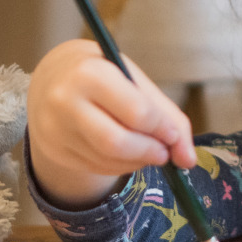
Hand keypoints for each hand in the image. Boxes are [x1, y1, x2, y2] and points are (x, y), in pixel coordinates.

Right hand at [26, 38, 196, 209]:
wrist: (54, 78)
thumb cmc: (104, 75)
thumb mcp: (135, 81)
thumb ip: (168, 116)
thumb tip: (188, 161)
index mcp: (91, 74)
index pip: (136, 112)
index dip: (162, 129)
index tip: (173, 134)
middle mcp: (66, 101)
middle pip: (117, 143)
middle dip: (150, 152)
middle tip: (164, 152)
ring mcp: (55, 128)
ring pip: (107, 160)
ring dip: (137, 162)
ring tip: (147, 150)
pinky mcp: (54, 149)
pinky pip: (96, 167)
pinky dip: (120, 165)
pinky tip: (126, 154)